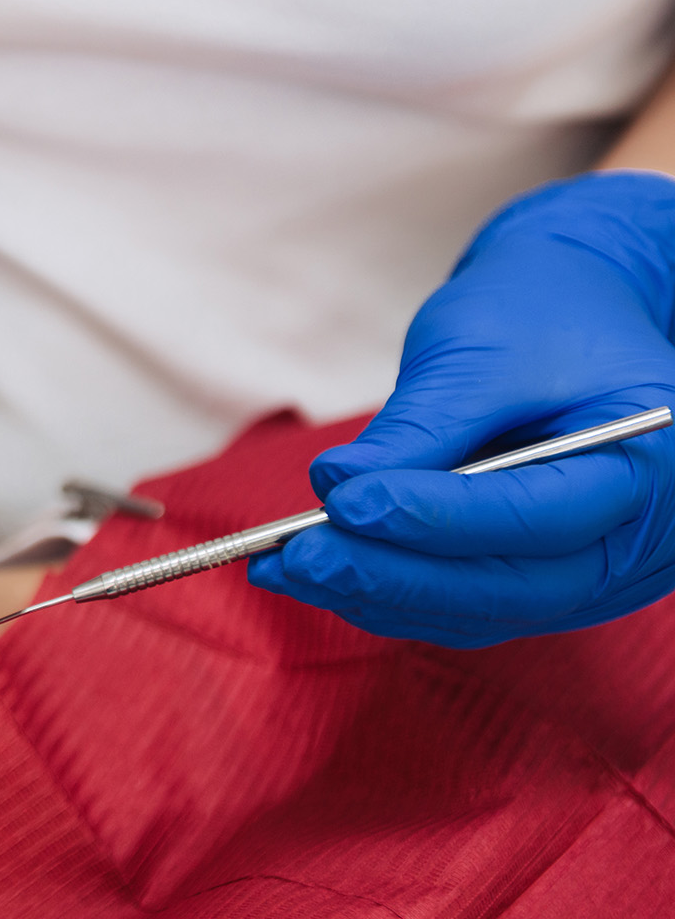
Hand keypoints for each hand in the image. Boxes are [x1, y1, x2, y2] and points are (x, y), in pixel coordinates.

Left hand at [248, 170, 674, 648]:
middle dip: (393, 576)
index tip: (345, 504)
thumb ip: (423, 426)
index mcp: (652, 467)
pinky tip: (321, 572)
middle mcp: (641, 538)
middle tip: (296, 557)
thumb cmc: (540, 315)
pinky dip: (393, 595)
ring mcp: (599, 572)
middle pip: (514, 585)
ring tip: (283, 566)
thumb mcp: (484, 348)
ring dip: (378, 595)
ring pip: (483, 608)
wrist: (574, 313)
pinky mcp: (547, 581)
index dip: (436, 519)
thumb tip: (339, 489)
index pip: (540, 516)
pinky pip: (469, 606)